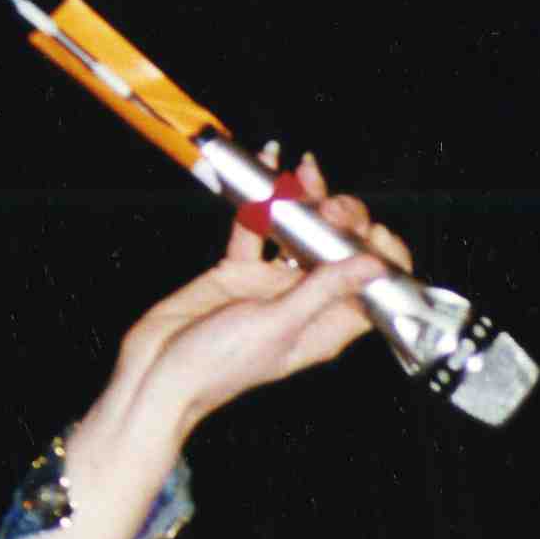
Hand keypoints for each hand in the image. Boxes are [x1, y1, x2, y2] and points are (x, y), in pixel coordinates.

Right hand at [110, 149, 416, 432]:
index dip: (380, 258)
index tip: (374, 232)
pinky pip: (255, 229)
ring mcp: (271, 284)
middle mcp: (304, 303)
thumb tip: (373, 267)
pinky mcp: (239, 270)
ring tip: (303, 175)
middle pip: (338, 253)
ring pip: (300, 234)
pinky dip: (260, 202)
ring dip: (305, 202)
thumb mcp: (280, 325)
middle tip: (328, 205)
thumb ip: (324, 291)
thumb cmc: (219, 366)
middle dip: (341, 220)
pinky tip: (268, 168)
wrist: (159, 370)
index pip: (371, 290)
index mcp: (325, 326)